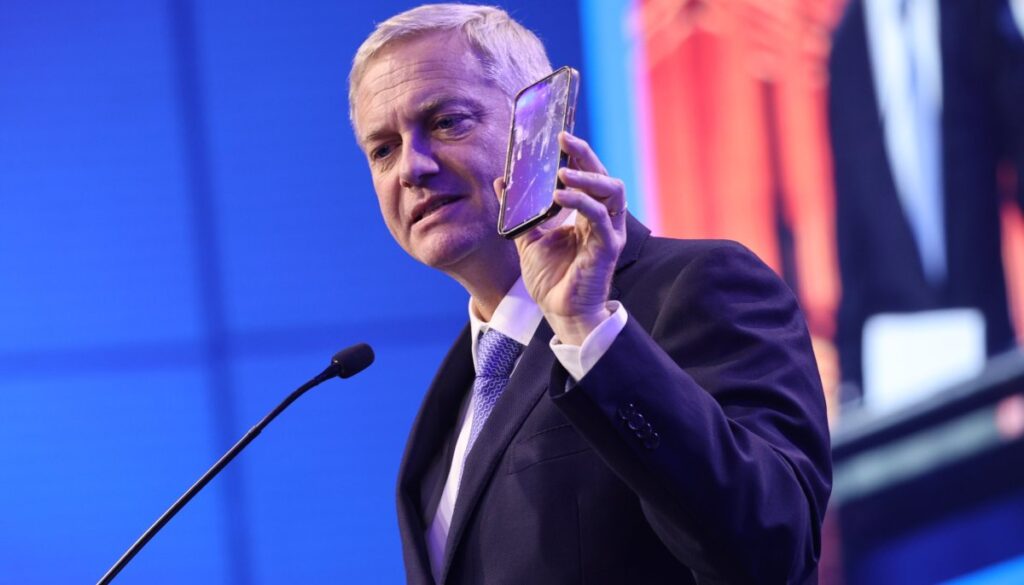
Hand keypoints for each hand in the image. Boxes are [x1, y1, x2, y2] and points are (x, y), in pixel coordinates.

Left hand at [495, 132, 627, 344]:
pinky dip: (581, 203)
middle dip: (586, 156)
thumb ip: (519, 212)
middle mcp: (603, 220)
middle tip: (565, 140)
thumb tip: (502, 181)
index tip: (559, 136)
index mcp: (588, 215)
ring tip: (564, 171)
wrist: (558, 312)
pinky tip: (560, 197)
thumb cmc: (551, 279)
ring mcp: (608, 233)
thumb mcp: (528, 238)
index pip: (589, 176)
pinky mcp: (607, 248)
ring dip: (588, 177)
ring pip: (611, 192)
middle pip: (605, 176)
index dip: (578, 155)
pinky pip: (599, 218)